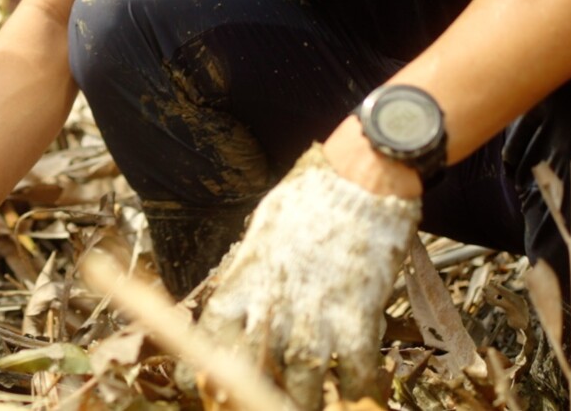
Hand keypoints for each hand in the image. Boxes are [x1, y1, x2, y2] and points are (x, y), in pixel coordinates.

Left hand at [195, 144, 420, 408]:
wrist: (359, 182)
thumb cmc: (309, 200)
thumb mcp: (264, 232)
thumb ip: (252, 274)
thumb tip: (246, 299)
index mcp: (243, 284)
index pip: (211, 342)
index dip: (209, 375)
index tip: (213, 391)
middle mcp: (272, 309)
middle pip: (253, 377)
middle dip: (258, 398)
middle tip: (268, 402)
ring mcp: (315, 319)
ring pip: (304, 389)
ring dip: (308, 403)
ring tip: (314, 406)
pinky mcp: (358, 322)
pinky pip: (356, 376)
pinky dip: (360, 392)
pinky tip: (361, 394)